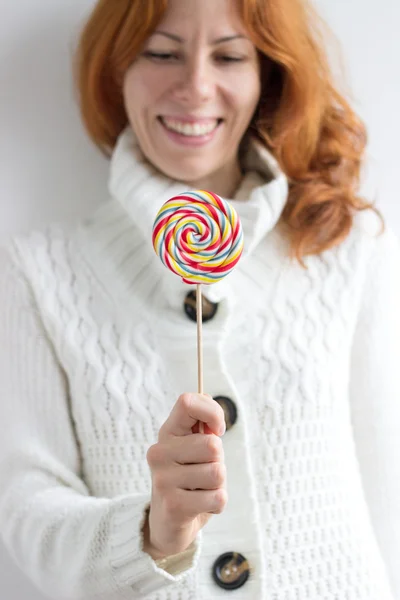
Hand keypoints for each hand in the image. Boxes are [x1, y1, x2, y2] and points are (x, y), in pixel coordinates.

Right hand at [144, 393, 226, 557]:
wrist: (167, 523)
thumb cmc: (189, 479)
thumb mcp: (194, 448)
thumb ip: (204, 426)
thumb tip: (215, 423)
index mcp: (167, 432)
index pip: (187, 402)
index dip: (212, 412)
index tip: (217, 431)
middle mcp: (159, 452)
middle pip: (213, 445)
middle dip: (218, 461)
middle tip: (203, 473)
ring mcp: (163, 479)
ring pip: (217, 472)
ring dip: (218, 484)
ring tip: (200, 490)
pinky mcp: (174, 506)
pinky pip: (218, 498)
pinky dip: (217, 503)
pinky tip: (200, 505)